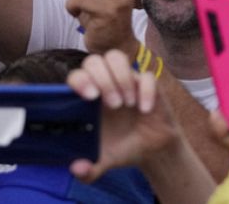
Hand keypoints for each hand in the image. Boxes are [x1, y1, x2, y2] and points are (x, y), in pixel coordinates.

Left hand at [67, 50, 180, 182]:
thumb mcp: (103, 162)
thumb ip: (88, 170)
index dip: (80, 80)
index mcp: (88, 99)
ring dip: (121, 78)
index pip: (77, 75)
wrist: (151, 149)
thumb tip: (77, 168)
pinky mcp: (147, 83)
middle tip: (113, 105)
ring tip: (126, 104)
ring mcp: (126, 81)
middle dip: (103, 79)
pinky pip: (146, 75)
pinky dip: (145, 91)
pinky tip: (145, 109)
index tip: (89, 97)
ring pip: (116, 57)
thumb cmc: (122, 149)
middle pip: (94, 60)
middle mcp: (104, 84)